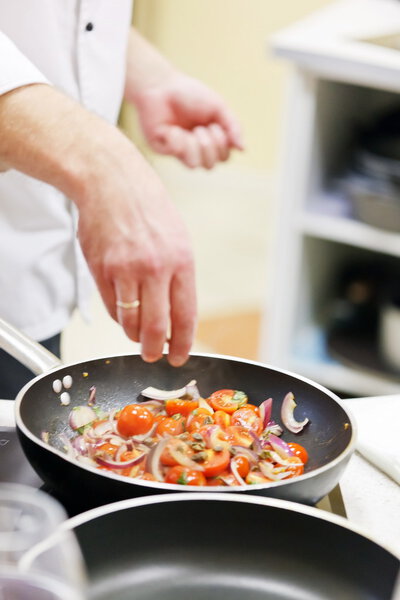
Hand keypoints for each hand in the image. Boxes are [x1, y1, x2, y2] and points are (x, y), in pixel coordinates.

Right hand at [77, 140, 196, 366]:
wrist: (112, 181)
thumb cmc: (148, 210)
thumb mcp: (178, 240)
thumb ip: (178, 279)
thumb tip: (176, 318)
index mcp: (181, 262)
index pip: (185, 316)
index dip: (183, 343)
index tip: (179, 356)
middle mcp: (154, 268)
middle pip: (156, 329)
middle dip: (155, 351)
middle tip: (155, 357)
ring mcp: (125, 270)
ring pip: (130, 323)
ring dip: (135, 336)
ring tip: (138, 334)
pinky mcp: (100, 270)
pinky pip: (111, 309)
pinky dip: (119, 317)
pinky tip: (125, 312)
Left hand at [134, 72, 242, 168]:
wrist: (161, 85)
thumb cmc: (190, 94)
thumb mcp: (218, 107)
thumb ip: (233, 126)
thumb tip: (244, 149)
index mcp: (210, 140)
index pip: (224, 157)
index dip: (223, 145)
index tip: (215, 125)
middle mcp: (195, 149)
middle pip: (211, 166)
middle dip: (209, 146)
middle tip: (201, 128)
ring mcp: (179, 151)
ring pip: (194, 165)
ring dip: (194, 145)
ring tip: (187, 130)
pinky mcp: (163, 149)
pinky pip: (176, 155)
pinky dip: (177, 139)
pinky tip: (171, 128)